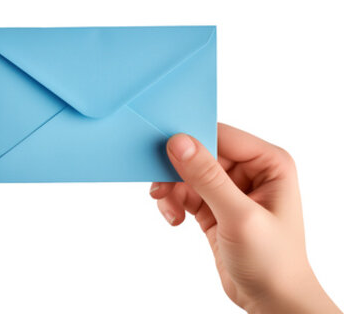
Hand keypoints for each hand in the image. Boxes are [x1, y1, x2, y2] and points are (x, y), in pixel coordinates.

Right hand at [151, 123, 338, 312]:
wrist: (272, 299)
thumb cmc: (273, 261)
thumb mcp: (239, 216)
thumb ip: (208, 178)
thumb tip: (179, 143)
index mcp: (269, 162)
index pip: (221, 135)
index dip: (190, 140)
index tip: (160, 152)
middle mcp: (251, 171)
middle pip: (199, 153)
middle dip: (175, 171)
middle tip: (159, 190)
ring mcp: (231, 189)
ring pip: (187, 173)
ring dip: (171, 190)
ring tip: (169, 211)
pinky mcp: (214, 206)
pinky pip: (184, 192)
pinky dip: (174, 204)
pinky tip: (175, 220)